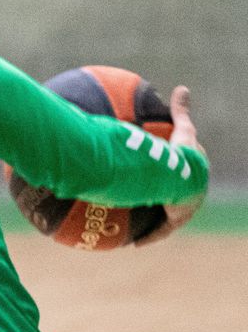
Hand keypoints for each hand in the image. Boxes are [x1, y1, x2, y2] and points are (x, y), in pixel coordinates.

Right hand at [135, 85, 206, 246]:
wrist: (183, 176)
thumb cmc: (183, 153)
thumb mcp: (182, 129)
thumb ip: (182, 110)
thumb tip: (182, 88)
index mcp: (196, 173)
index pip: (190, 175)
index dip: (180, 176)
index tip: (167, 178)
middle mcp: (194, 193)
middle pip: (178, 199)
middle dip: (168, 204)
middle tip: (150, 205)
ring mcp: (185, 209)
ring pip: (167, 218)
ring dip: (155, 224)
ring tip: (139, 230)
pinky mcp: (176, 220)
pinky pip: (159, 231)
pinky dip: (148, 236)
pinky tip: (135, 244)